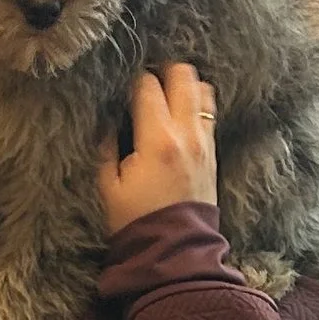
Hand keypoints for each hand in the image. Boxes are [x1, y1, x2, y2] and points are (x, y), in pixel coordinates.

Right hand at [96, 62, 217, 233]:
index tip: (124, 85)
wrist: (175, 249)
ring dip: (184, 85)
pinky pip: (209, 113)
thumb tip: (108, 123)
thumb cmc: (137, 220)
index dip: (133, 79)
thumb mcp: (108, 186)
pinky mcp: (212, 153)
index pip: (147, 86)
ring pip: (203, 90)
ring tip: (166, 93)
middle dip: (163, 71)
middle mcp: (186, 134)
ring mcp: (204, 142)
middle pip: (183, 76)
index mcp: (157, 139)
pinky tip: (180, 112)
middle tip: (148, 80)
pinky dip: (195, 104)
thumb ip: (106, 147)